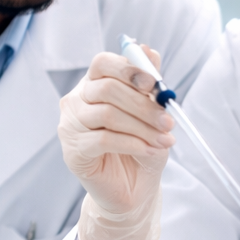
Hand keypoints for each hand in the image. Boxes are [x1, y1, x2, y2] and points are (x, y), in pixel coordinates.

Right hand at [58, 47, 174, 239]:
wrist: (135, 188)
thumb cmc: (142, 147)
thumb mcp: (152, 113)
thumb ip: (149, 84)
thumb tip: (149, 50)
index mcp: (94, 85)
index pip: (103, 64)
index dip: (129, 70)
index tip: (156, 85)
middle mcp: (77, 101)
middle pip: (107, 89)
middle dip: (143, 105)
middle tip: (168, 121)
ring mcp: (70, 126)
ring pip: (107, 115)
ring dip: (142, 127)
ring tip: (164, 141)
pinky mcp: (73, 151)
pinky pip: (103, 140)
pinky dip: (132, 143)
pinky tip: (149, 150)